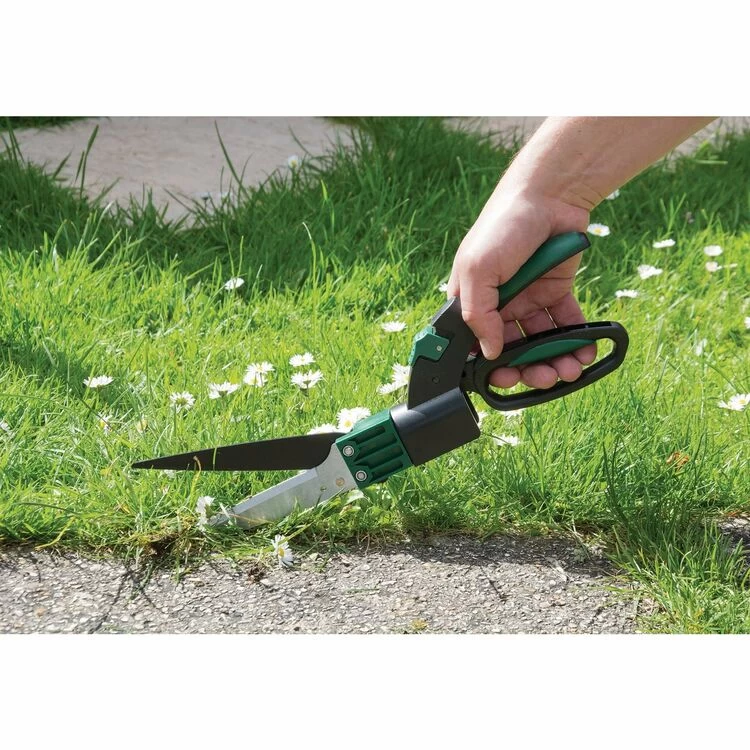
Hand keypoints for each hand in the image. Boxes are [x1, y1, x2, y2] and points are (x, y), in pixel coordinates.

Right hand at [447, 189, 597, 389]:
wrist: (550, 195)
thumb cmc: (503, 226)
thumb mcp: (478, 269)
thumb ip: (478, 314)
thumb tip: (489, 352)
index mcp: (473, 300)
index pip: (477, 344)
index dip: (490, 366)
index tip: (506, 379)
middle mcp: (500, 304)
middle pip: (512, 349)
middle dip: (528, 369)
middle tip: (545, 378)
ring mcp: (529, 299)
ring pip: (541, 341)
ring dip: (554, 359)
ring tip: (570, 369)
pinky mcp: (556, 292)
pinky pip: (566, 324)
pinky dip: (577, 340)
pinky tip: (585, 351)